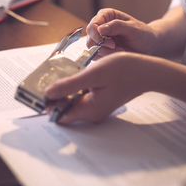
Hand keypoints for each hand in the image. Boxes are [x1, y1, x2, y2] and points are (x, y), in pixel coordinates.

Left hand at [45, 52, 164, 123]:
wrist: (147, 71)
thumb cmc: (125, 70)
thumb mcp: (94, 74)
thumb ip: (70, 85)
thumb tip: (48, 93)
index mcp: (89, 110)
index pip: (59, 115)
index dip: (47, 105)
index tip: (38, 92)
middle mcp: (92, 113)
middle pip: (64, 109)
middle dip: (54, 96)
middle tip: (47, 79)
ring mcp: (96, 108)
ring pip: (72, 102)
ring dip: (64, 91)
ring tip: (61, 75)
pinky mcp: (100, 101)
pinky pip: (81, 98)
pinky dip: (74, 88)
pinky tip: (75, 76)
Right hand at [86, 8, 158, 56]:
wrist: (148, 45)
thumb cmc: (143, 34)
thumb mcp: (133, 28)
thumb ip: (118, 26)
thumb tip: (100, 29)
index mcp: (107, 15)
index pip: (92, 25)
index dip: (97, 35)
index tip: (111, 43)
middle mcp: (100, 25)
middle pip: (90, 38)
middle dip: (102, 46)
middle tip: (116, 48)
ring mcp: (99, 38)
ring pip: (92, 48)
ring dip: (105, 53)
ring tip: (120, 51)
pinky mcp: (101, 49)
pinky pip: (96, 56)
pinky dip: (106, 57)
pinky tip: (117, 54)